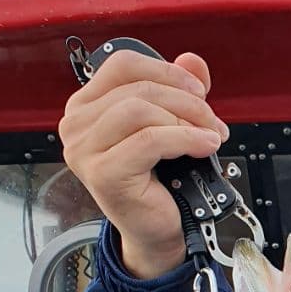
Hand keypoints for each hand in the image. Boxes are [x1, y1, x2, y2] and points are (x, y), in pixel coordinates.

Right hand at [59, 49, 227, 278]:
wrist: (157, 229)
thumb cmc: (161, 181)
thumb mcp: (172, 126)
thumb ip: (178, 91)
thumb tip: (193, 61)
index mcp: (87, 105)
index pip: (124, 65)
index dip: (167, 71)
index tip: (199, 90)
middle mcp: (77, 124)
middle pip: (137, 88)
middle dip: (186, 101)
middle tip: (213, 123)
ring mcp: (85, 150)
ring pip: (140, 110)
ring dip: (186, 120)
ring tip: (210, 138)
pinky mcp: (103, 173)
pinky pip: (150, 140)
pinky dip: (185, 139)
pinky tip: (205, 147)